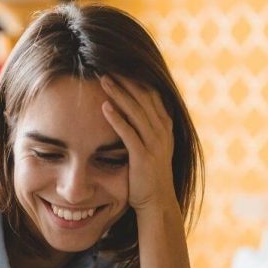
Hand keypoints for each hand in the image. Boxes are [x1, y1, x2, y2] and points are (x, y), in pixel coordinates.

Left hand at [99, 75, 176, 212]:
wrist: (157, 202)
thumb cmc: (149, 174)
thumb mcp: (153, 146)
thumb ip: (145, 127)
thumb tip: (131, 110)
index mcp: (165, 126)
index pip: (151, 94)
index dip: (136, 78)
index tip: (119, 65)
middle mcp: (162, 131)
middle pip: (144, 97)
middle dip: (125, 80)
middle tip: (107, 66)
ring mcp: (154, 143)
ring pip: (136, 111)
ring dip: (119, 93)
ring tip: (103, 80)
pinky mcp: (143, 156)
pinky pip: (128, 133)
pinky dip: (116, 118)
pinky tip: (104, 107)